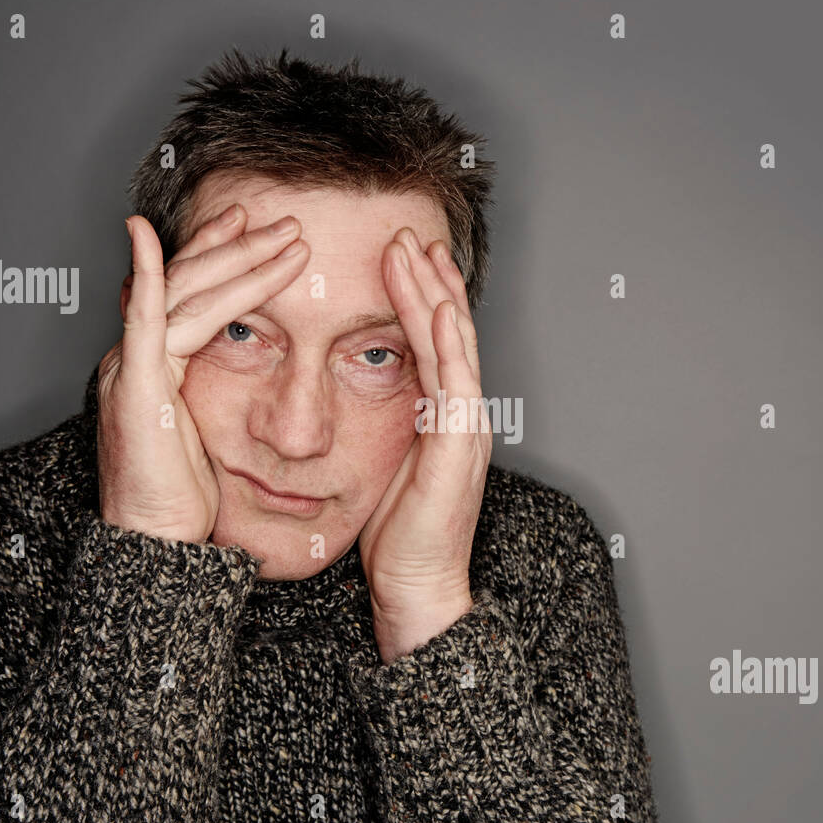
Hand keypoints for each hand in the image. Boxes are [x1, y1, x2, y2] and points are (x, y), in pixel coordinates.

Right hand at [96, 205, 308, 542]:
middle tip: (280, 218)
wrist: (155, 540)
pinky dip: (147, 275)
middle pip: (190, 284)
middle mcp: (137, 357)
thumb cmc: (183, 498)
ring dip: (234, 259)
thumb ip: (221, 394)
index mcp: (157, 366)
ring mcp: (132, 367)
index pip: (191, 295)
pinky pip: (142, 321)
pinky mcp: (134, 386)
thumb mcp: (211, 432)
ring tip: (279, 233)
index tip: (254, 229)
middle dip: (237, 246)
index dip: (221, 257)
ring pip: (184, 295)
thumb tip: (259, 376)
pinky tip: (146, 237)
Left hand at [359, 228, 491, 663]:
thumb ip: (383, 428)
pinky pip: (453, 372)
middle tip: (406, 236)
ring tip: (413, 249)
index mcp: (445, 419)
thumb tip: (354, 400)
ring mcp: (468, 423)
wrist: (418, 586)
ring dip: (433, 291)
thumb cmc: (399, 537)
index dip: (420, 300)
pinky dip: (443, 331)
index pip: (435, 345)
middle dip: (429, 280)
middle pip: (449, 331)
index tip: (400, 263)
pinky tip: (432, 299)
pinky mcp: (459, 439)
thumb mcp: (385, 467)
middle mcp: (463, 414)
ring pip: (453, 341)